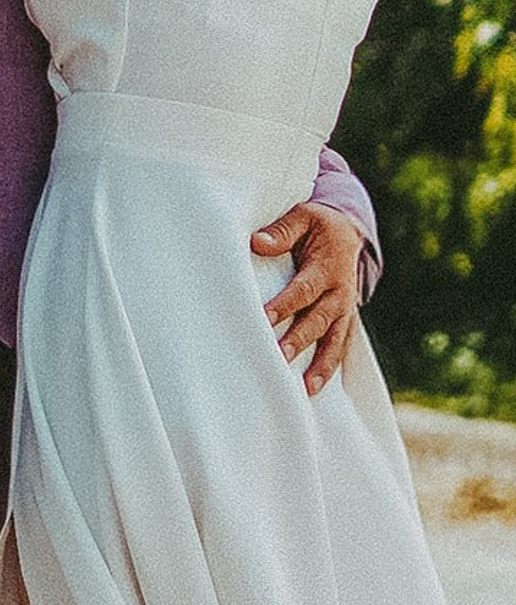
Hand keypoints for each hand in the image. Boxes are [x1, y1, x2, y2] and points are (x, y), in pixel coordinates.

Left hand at [253, 201, 366, 395]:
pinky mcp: (345, 319)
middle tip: (280, 356)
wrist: (348, 231)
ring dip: (321, 364)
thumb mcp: (303, 216)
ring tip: (307, 388)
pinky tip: (315, 388)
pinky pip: (341, 345)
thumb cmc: (317, 225)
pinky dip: (331, 367)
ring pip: (334, 339)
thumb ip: (282, 230)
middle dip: (300, 339)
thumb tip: (257, 242)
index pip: (303, 289)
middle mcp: (339, 291)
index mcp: (326, 266)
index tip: (265, 319)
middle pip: (318, 319)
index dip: (285, 304)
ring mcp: (344, 308)